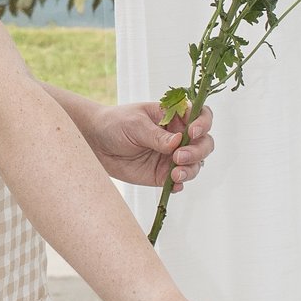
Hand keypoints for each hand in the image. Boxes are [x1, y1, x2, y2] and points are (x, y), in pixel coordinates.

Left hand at [87, 97, 214, 193]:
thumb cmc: (116, 124)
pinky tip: (174, 184)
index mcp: (175, 116)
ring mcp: (172, 156)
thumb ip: (156, 135)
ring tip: (174, 173)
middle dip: (198, 151)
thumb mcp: (135, 124)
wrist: (96, 143)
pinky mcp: (163, 175)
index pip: (201, 116)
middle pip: (204, 143)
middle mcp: (179, 136)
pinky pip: (179, 181)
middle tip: (179, 156)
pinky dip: (180, 184)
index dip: (203, 123)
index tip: (193, 131)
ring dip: (191, 169)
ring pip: (196, 164)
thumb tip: (177, 143)